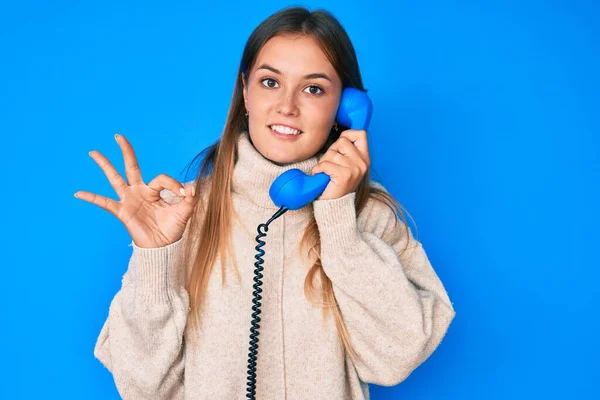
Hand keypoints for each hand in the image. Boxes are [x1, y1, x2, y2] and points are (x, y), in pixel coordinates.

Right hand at [75, 134, 197, 247]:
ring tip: (93, 152)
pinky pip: (104, 203)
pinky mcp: (122, 212)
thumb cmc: (172, 228)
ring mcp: (129, 200)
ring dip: (105, 165)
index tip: (184, 195)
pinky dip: (92, 197)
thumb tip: (191, 188)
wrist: (162, 247)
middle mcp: (139, 191)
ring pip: (115, 178)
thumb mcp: (185, 212)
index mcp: (154, 190)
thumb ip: (190, 199)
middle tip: (118, 136)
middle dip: (126, 151)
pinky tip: (78, 193)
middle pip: (131, 166)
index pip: (161, 178)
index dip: (174, 184)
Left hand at [311, 129, 369, 200]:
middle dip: (331, 151)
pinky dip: (318, 169)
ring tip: (326, 172)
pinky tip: (321, 176)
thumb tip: (340, 134)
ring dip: (323, 162)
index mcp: (365, 158)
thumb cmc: (337, 182)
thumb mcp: (347, 164)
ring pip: (331, 153)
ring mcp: (354, 169)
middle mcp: (362, 163)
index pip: (361, 134)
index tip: (340, 146)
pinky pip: (325, 164)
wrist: (335, 205)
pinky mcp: (344, 176)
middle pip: (342, 141)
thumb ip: (347, 150)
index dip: (347, 135)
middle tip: (330, 164)